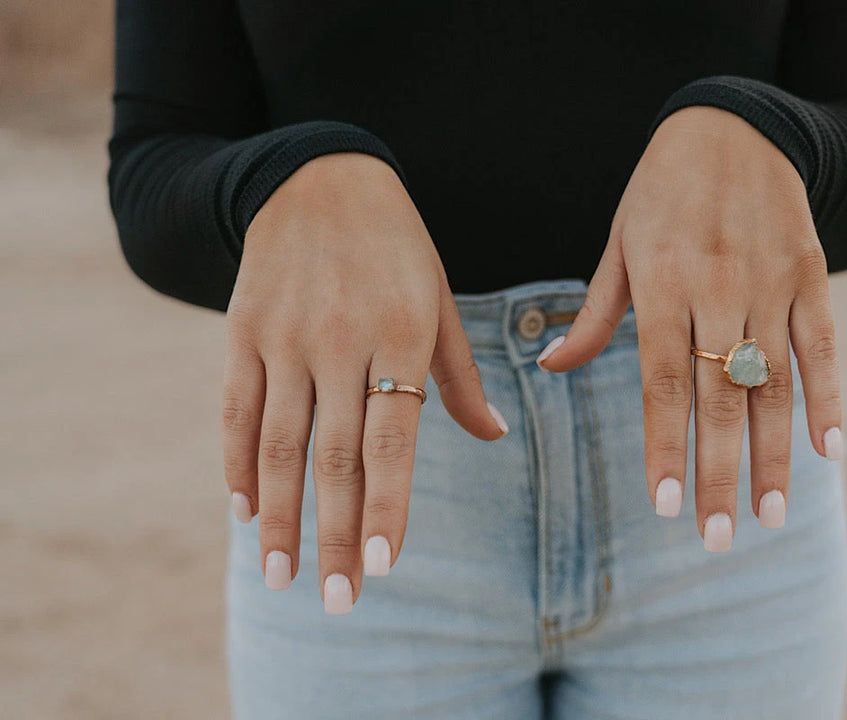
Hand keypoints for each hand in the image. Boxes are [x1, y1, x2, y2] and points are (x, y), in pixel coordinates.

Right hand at [222, 153, 508, 613]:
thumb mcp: (440, 300)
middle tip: (337, 601)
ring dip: (278, 517)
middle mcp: (340, 342)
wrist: (320, 179)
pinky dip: (236, 464)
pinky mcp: (242, 331)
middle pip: (334, 457)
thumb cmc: (398, 250)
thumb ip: (461, 375)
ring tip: (282, 575)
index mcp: (401, 336)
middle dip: (335, 534)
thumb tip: (493, 436)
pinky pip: (235, 409)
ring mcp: (285, 337)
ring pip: (277, 443)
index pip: (394, 439)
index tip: (382, 565)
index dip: (387, 505)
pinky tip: (242, 510)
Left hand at [535, 106, 842, 549]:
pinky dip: (829, 397)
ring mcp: (770, 283)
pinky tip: (831, 450)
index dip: (665, 447)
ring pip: (773, 383)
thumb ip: (594, 314)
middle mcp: (718, 289)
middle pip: (718, 397)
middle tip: (716, 537)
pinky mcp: (811, 275)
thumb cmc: (661, 193)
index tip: (664, 505)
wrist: (733, 125)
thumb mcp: (619, 244)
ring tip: (771, 514)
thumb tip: (551, 367)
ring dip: (774, 454)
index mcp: (662, 285)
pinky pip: (822, 345)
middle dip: (717, 472)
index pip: (661, 383)